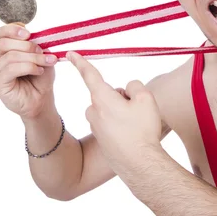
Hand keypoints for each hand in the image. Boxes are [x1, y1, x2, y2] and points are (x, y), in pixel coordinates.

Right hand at [0, 24, 58, 119]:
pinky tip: (38, 71)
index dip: (13, 29)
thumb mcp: (42, 55)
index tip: (29, 33)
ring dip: (32, 58)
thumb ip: (37, 44)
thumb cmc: (40, 77)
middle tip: (42, 51)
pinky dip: (28, 67)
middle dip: (27, 45)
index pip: (1, 32)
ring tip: (46, 62)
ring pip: (10, 56)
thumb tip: (36, 36)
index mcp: (4, 48)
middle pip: (4, 43)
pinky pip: (11, 69)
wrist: (41, 98)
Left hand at [66, 51, 162, 177]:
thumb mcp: (146, 99)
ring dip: (121, 111)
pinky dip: (121, 126)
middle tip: (137, 110)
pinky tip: (132, 135)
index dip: (81, 62)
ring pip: (109, 109)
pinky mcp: (102, 140)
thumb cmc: (142, 131)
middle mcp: (94, 112)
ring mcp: (97, 127)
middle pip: (107, 94)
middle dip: (120, 97)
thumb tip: (128, 90)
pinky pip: (111, 124)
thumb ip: (135, 86)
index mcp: (102, 98)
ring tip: (136, 124)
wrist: (139, 164)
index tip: (70, 53)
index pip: (90, 75)